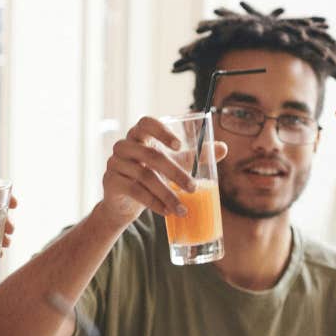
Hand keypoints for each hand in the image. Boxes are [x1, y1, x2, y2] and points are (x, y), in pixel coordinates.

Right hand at [96, 116, 226, 231]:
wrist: (124, 203)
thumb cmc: (151, 175)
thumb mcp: (173, 164)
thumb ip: (195, 155)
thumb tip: (224, 148)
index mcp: (139, 136)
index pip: (146, 123)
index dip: (161, 131)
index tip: (179, 145)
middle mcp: (124, 146)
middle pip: (151, 155)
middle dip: (176, 173)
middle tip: (194, 188)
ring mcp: (115, 163)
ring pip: (145, 176)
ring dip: (167, 194)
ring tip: (183, 209)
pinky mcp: (111, 182)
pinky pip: (134, 191)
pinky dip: (153, 202)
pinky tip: (167, 212)